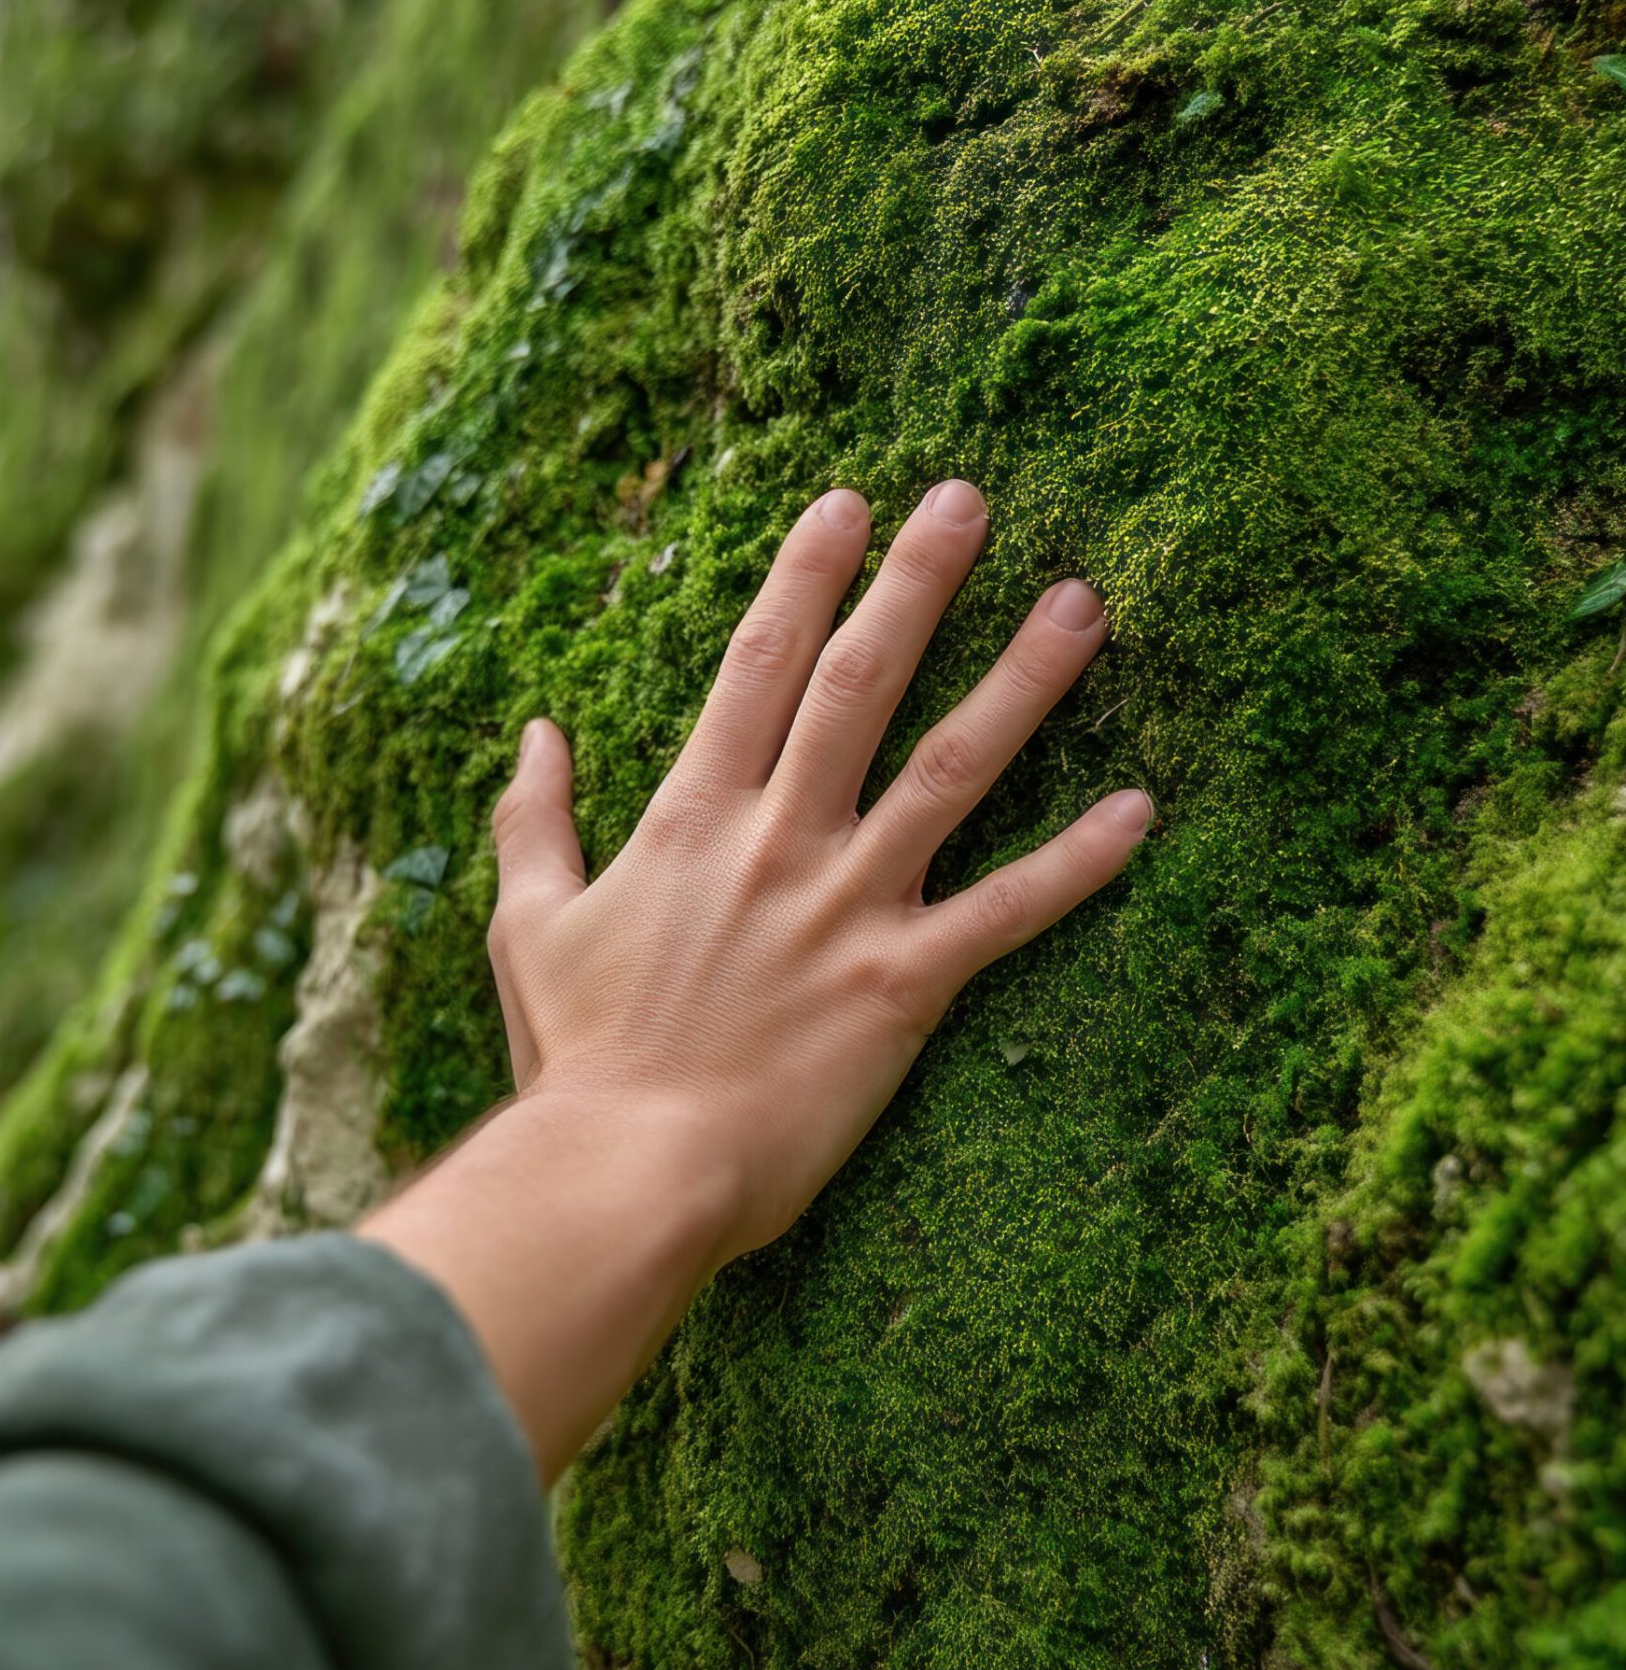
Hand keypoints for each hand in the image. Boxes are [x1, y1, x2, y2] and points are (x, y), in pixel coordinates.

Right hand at [486, 479, 1148, 1261]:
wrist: (624, 1170)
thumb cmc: (576, 1054)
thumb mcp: (528, 924)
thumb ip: (530, 819)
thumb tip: (536, 731)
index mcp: (693, 817)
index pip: (758, 665)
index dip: (804, 577)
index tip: (846, 502)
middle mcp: (780, 839)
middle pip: (860, 683)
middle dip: (916, 583)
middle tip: (969, 500)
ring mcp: (849, 907)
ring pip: (951, 769)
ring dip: (1021, 682)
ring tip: (1081, 605)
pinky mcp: (903, 987)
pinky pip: (1006, 912)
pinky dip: (1076, 862)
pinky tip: (1141, 807)